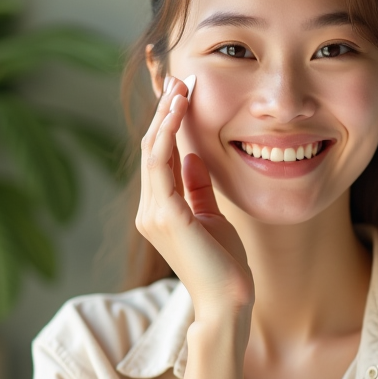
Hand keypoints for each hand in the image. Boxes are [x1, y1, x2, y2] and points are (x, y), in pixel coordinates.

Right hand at [136, 76, 253, 334]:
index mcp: (160, 211)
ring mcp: (153, 213)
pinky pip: (161, 162)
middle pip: (151, 149)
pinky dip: (169, 132)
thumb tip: (193, 155)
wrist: (228, 301)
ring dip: (166, 115)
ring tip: (179, 86)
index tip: (180, 93)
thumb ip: (198, 188)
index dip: (168, 124)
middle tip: (177, 78)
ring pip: (153, 150)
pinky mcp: (165, 214)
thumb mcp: (212, 216)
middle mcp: (149, 210)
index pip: (159, 158)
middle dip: (164, 112)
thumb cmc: (224, 265)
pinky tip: (181, 110)